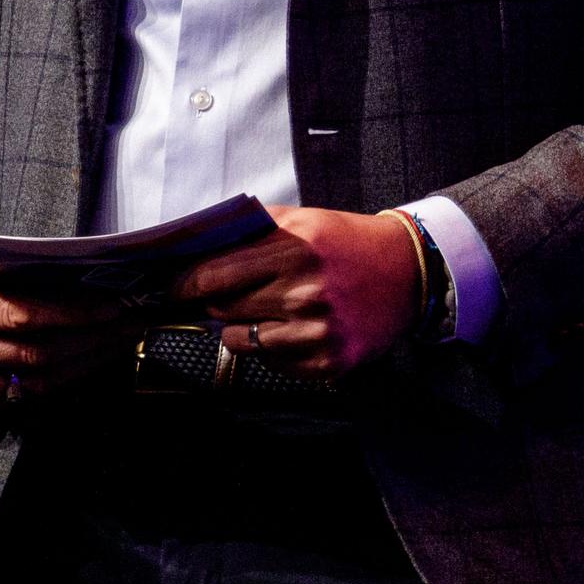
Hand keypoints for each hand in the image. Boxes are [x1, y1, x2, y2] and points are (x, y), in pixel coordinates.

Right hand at [0, 247, 135, 404]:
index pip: (20, 316)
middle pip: (34, 354)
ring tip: (120, 340)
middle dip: (91, 339)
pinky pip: (22, 396)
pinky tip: (89, 359)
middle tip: (131, 322)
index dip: (72, 314)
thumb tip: (93, 280)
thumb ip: (22, 275)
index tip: (114, 305)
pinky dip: (61, 379)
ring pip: (34, 382)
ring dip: (86, 362)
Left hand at [173, 206, 422, 378]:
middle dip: (215, 302)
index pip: (213, 276)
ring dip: (241, 327)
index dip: (184, 283)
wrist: (409, 272)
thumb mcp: (303, 220)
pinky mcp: (328, 361)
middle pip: (221, 308)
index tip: (174, 287)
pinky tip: (293, 328)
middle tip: (225, 296)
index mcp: (295, 249)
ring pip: (240, 340)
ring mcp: (317, 331)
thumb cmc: (345, 242)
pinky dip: (272, 348)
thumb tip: (197, 242)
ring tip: (265, 311)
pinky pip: (271, 363)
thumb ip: (251, 229)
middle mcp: (305, 292)